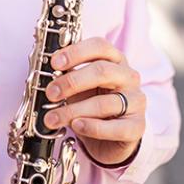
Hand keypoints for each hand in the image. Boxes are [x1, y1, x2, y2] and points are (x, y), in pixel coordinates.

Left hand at [43, 37, 145, 165]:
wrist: (111, 137)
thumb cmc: (92, 101)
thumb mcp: (78, 85)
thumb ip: (67, 75)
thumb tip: (46, 74)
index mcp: (114, 59)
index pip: (99, 46)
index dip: (75, 52)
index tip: (54, 63)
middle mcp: (128, 76)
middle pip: (102, 71)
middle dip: (71, 82)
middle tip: (51, 93)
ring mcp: (136, 101)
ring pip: (105, 103)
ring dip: (74, 111)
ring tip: (53, 117)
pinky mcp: (137, 127)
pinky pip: (116, 127)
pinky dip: (92, 127)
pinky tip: (77, 126)